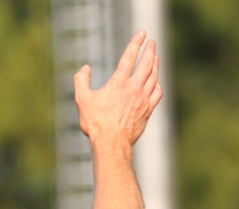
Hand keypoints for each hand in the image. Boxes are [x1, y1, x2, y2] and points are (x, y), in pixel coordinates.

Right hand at [73, 31, 161, 148]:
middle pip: (147, 64)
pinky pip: (157, 92)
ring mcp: (143, 99)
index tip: (141, 34)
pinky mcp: (148, 110)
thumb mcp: (81, 100)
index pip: (129, 57)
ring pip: (154, 76)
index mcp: (119, 83)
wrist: (111, 143)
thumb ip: (81, 80)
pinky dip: (157, 83)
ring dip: (156, 65)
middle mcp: (134, 88)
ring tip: (156, 57)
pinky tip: (156, 82)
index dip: (135, 43)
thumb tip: (85, 68)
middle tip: (152, 43)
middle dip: (150, 51)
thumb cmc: (95, 123)